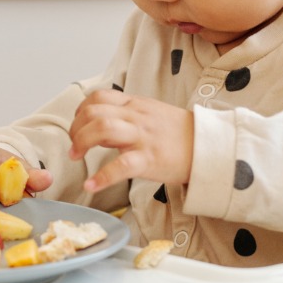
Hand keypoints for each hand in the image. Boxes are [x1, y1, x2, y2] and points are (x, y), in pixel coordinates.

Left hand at [68, 89, 193, 192]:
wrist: (208, 147)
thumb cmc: (179, 134)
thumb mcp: (151, 114)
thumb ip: (126, 115)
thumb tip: (99, 125)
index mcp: (135, 104)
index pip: (98, 97)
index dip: (80, 111)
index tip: (78, 127)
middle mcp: (136, 117)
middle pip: (94, 112)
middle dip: (75, 129)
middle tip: (74, 146)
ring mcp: (142, 137)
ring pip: (102, 128)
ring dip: (81, 143)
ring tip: (76, 157)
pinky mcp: (149, 159)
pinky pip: (120, 166)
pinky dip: (101, 177)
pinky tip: (91, 185)